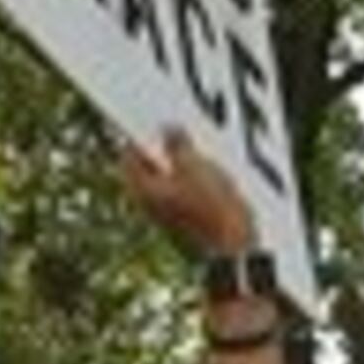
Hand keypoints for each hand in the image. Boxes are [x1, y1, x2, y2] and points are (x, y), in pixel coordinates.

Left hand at [114, 125, 257, 258]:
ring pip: (166, 177)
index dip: (138, 136)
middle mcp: (150, 203)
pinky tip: (207, 167)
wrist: (235, 242)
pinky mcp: (186, 216)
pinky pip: (182, 188)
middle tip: (175, 129)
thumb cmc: (211, 208)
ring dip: (177, 160)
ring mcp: (167, 211)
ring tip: (194, 147)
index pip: (128, 156)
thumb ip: (176, 144)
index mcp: (143, 190)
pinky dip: (189, 175)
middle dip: (160, 147)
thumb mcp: (192, 165)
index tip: (150, 120)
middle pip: (147, 166)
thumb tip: (168, 130)